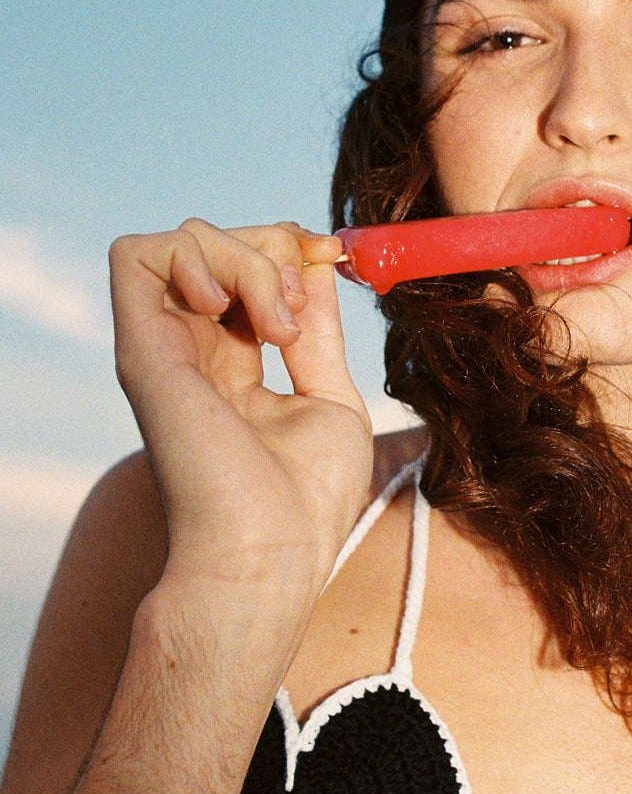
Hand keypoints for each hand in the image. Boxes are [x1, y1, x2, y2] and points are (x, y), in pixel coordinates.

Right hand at [109, 220, 372, 628]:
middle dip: (275, 250)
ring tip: (275, 327)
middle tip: (300, 317)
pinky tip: (227, 306)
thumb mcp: (330, 400)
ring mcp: (165, 348)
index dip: (292, 250)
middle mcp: (193, 351)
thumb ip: (316, 334)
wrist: (268, 554)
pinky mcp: (141, 352)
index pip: (251, 268)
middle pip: (222, 242)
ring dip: (247, 259)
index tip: (332, 264)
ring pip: (187, 239)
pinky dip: (192, 255)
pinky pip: (137, 254)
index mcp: (236, 365)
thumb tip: (317, 267)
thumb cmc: (304, 503)